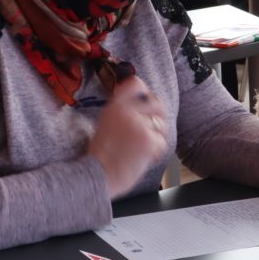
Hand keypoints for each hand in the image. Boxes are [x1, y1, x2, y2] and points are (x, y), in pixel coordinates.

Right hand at [88, 77, 168, 197]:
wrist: (97, 175)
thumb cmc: (101, 155)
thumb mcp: (105, 124)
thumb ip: (121, 111)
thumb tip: (139, 101)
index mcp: (114, 106)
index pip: (136, 84)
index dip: (146, 93)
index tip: (147, 102)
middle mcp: (126, 111)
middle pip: (156, 103)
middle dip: (158, 116)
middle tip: (153, 129)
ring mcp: (138, 124)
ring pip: (161, 125)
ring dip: (156, 137)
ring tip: (141, 148)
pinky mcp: (148, 139)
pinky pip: (161, 142)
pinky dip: (155, 152)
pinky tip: (142, 157)